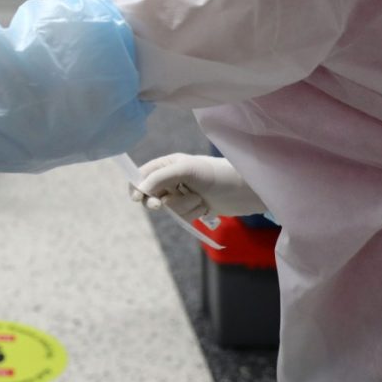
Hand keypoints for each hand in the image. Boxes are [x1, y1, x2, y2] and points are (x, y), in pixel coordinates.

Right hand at [129, 153, 266, 220]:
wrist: (244, 191)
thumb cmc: (215, 174)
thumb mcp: (186, 170)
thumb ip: (160, 177)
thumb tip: (140, 188)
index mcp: (168, 165)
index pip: (143, 175)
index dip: (137, 186)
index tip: (137, 198)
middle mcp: (172, 179)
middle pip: (152, 195)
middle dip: (159, 201)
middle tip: (160, 205)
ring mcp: (182, 195)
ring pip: (169, 209)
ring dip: (184, 207)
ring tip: (200, 199)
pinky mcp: (192, 208)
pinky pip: (182, 216)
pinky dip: (192, 213)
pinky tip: (205, 207)